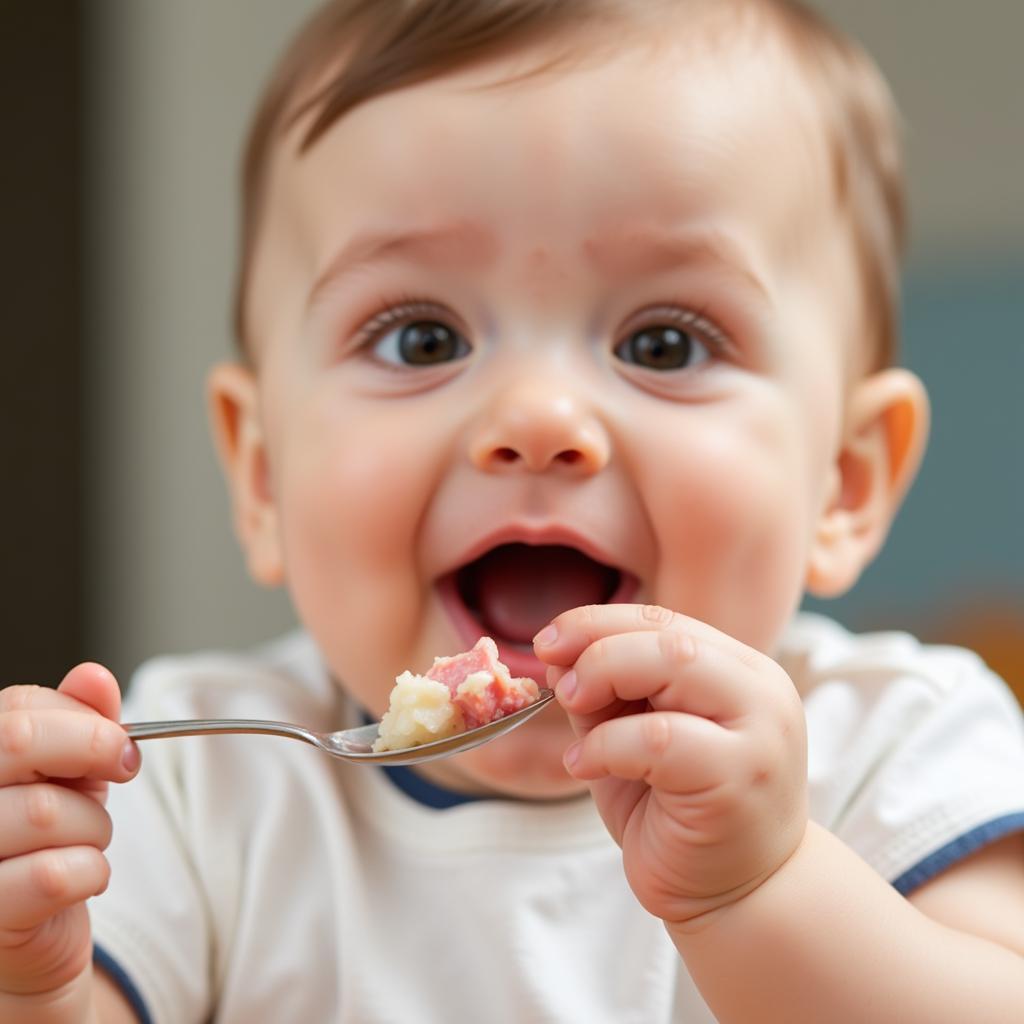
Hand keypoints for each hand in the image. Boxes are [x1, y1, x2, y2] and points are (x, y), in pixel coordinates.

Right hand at [0, 664, 139, 997]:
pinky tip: (85, 877)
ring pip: (45, 810)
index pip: (19, 707)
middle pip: (16, 742)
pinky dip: (92, 871)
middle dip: (93, 749)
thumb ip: (81, 724)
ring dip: (95, 825)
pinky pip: (54, 874)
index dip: (83, 719)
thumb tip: (94, 678)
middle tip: (125, 767)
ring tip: (89, 841)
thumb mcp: (70, 775)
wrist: (34, 940)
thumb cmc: (46, 844)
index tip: (120, 744)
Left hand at [534, 604, 806, 926]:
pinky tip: (582, 765)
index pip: (664, 620)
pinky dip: (606, 744)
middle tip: (560, 683)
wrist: (737, 897)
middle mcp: (760, 690)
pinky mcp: (740, 779)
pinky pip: (659, 739)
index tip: (548, 641)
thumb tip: (557, 653)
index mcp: (739, 670)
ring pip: (674, 664)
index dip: (598, 621)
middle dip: (599, 647)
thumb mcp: (633, 736)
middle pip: (670, 635)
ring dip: (604, 678)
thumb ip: (606, 693)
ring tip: (572, 710)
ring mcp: (759, 733)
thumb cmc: (680, 812)